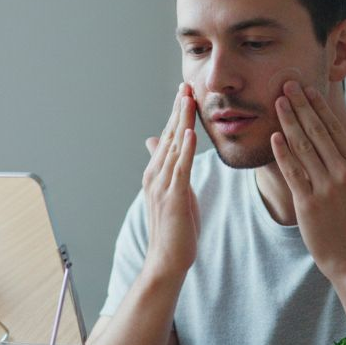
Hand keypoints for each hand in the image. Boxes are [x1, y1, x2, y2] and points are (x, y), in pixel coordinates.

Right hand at [142, 84, 199, 279]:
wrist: (167, 260)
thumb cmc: (173, 228)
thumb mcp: (170, 194)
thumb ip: (166, 169)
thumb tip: (157, 146)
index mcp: (156, 173)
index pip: (167, 136)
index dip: (176, 113)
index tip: (184, 92)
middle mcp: (155, 175)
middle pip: (168, 135)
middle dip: (177, 110)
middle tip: (185, 85)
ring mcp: (162, 186)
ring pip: (173, 146)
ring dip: (181, 121)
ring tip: (188, 99)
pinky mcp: (173, 197)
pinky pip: (180, 168)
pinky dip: (184, 148)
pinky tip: (189, 132)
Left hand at [270, 82, 345, 282]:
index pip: (335, 129)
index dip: (319, 107)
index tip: (308, 89)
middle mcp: (343, 173)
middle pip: (317, 132)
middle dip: (301, 106)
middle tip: (287, 85)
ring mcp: (325, 188)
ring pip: (303, 147)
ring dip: (289, 122)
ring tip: (278, 103)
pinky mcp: (308, 204)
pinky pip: (293, 172)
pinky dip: (283, 153)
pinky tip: (275, 136)